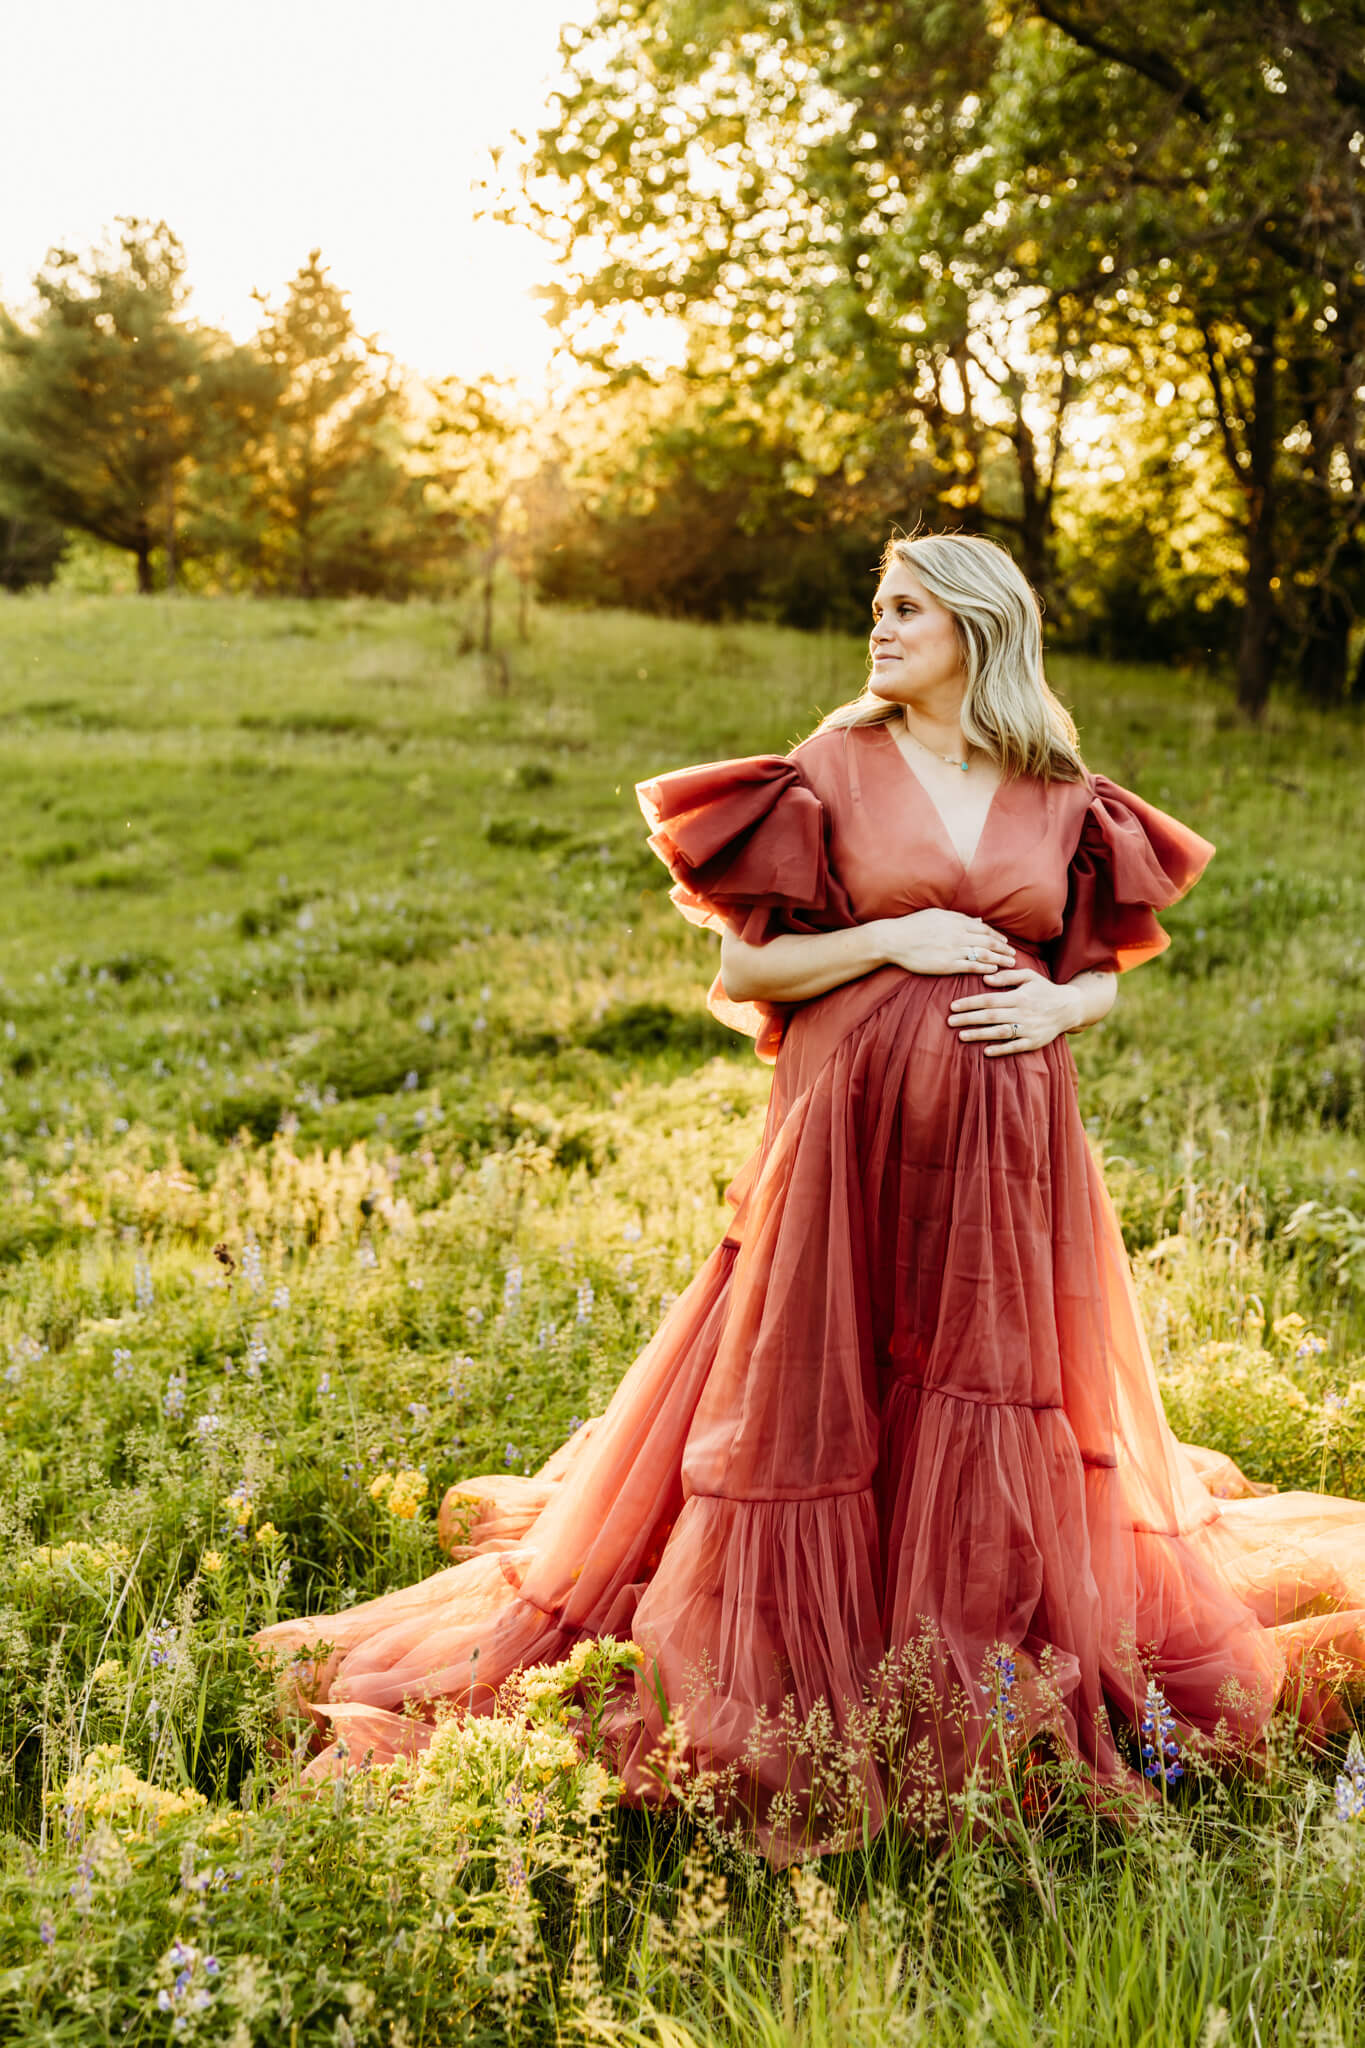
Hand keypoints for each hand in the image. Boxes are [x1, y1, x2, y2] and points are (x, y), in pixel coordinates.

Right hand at [879, 910, 1015, 978]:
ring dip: (999, 959)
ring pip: (983, 954)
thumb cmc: (913, 926)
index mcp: (956, 921)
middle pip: (988, 941)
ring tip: (1010, 964)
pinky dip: (984, 967)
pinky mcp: (946, 964)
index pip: (983, 929)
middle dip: (1003, 948)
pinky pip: (970, 966)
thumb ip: (959, 918)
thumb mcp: (937, 915)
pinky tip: (993, 970)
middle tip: (1014, 955)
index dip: (997, 936)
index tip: (1005, 942)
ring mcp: (953, 950)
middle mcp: (957, 935)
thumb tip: (978, 920)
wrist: (894, 940)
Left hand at [946, 966, 1081, 1055]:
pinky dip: (1001, 1050)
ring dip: (980, 1035)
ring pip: (1000, 1032)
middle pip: (991, 1016)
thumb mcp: (1029, 976)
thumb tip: (985, 979)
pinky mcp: (1034, 1042)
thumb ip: (1008, 976)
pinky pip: (1015, 1047)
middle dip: (969, 1019)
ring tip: (961, 1036)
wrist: (1069, 1008)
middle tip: (950, 1021)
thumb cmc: (1044, 990)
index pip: (989, 1000)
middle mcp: (1023, 1013)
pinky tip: (986, 1051)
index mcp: (1019, 996)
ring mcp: (1029, 1029)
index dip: (970, 1003)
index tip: (953, 1006)